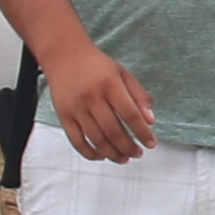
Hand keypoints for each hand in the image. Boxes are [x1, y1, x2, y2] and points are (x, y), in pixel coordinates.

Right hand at [40, 46, 158, 163]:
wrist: (64, 55)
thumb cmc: (96, 65)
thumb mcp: (123, 74)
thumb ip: (139, 96)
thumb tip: (151, 121)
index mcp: (110, 85)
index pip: (130, 115)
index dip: (143, 132)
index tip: (151, 143)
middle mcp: (92, 97)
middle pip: (114, 131)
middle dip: (129, 147)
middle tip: (137, 153)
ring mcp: (76, 108)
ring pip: (97, 139)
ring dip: (113, 154)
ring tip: (124, 158)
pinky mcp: (64, 116)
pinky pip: (77, 141)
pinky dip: (90, 153)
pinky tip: (102, 156)